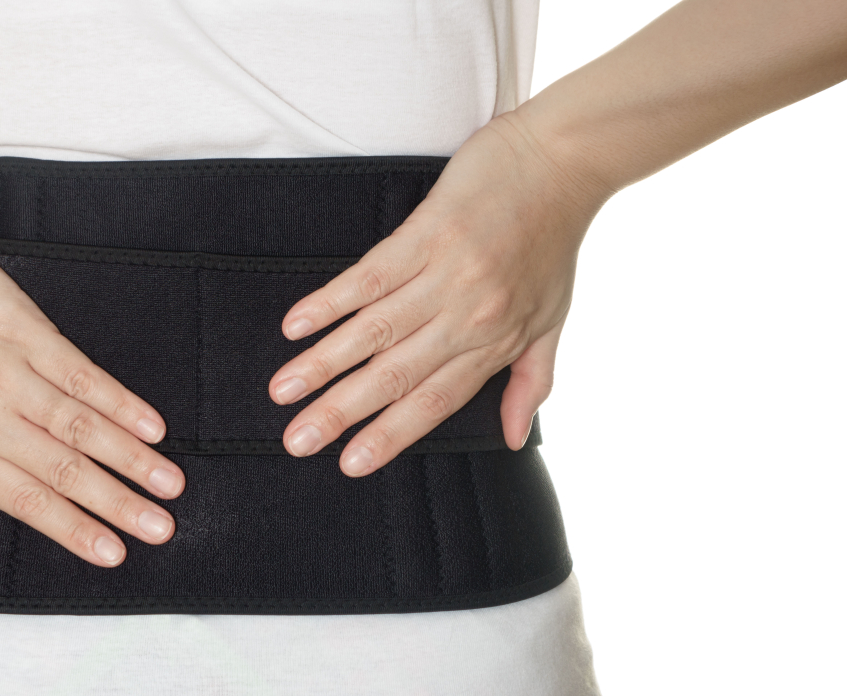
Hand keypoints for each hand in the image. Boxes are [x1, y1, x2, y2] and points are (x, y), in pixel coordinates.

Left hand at [0, 159, 185, 565]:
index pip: (23, 499)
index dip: (72, 530)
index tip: (110, 552)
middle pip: (64, 470)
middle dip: (118, 504)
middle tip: (160, 527)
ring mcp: (9, 371)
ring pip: (82, 427)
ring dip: (132, 458)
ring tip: (169, 481)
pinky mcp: (26, 330)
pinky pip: (82, 373)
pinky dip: (120, 401)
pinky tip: (150, 423)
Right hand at [268, 113, 608, 476]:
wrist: (564, 161)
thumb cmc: (555, 243)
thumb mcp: (553, 321)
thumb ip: (530, 381)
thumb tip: (513, 439)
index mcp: (497, 342)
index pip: (436, 401)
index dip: (391, 434)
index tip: (350, 464)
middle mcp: (470, 315)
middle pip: (396, 374)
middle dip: (341, 412)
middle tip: (297, 441)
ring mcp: (448, 272)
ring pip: (375, 330)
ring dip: (323, 363)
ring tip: (282, 390)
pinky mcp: (429, 230)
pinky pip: (372, 274)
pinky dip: (331, 300)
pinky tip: (295, 323)